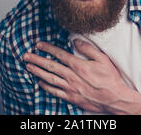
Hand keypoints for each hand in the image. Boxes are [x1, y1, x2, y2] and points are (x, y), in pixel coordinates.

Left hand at [23, 39, 140, 113]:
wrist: (114, 99)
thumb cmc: (110, 79)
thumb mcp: (102, 59)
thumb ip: (88, 48)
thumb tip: (75, 41)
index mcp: (79, 66)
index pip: (59, 54)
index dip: (48, 48)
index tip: (38, 45)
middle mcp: (72, 77)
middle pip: (50, 66)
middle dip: (37, 60)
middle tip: (26, 55)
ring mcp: (70, 88)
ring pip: (49, 78)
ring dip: (37, 72)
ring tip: (28, 67)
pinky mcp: (71, 98)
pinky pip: (55, 91)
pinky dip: (45, 86)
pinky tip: (39, 82)